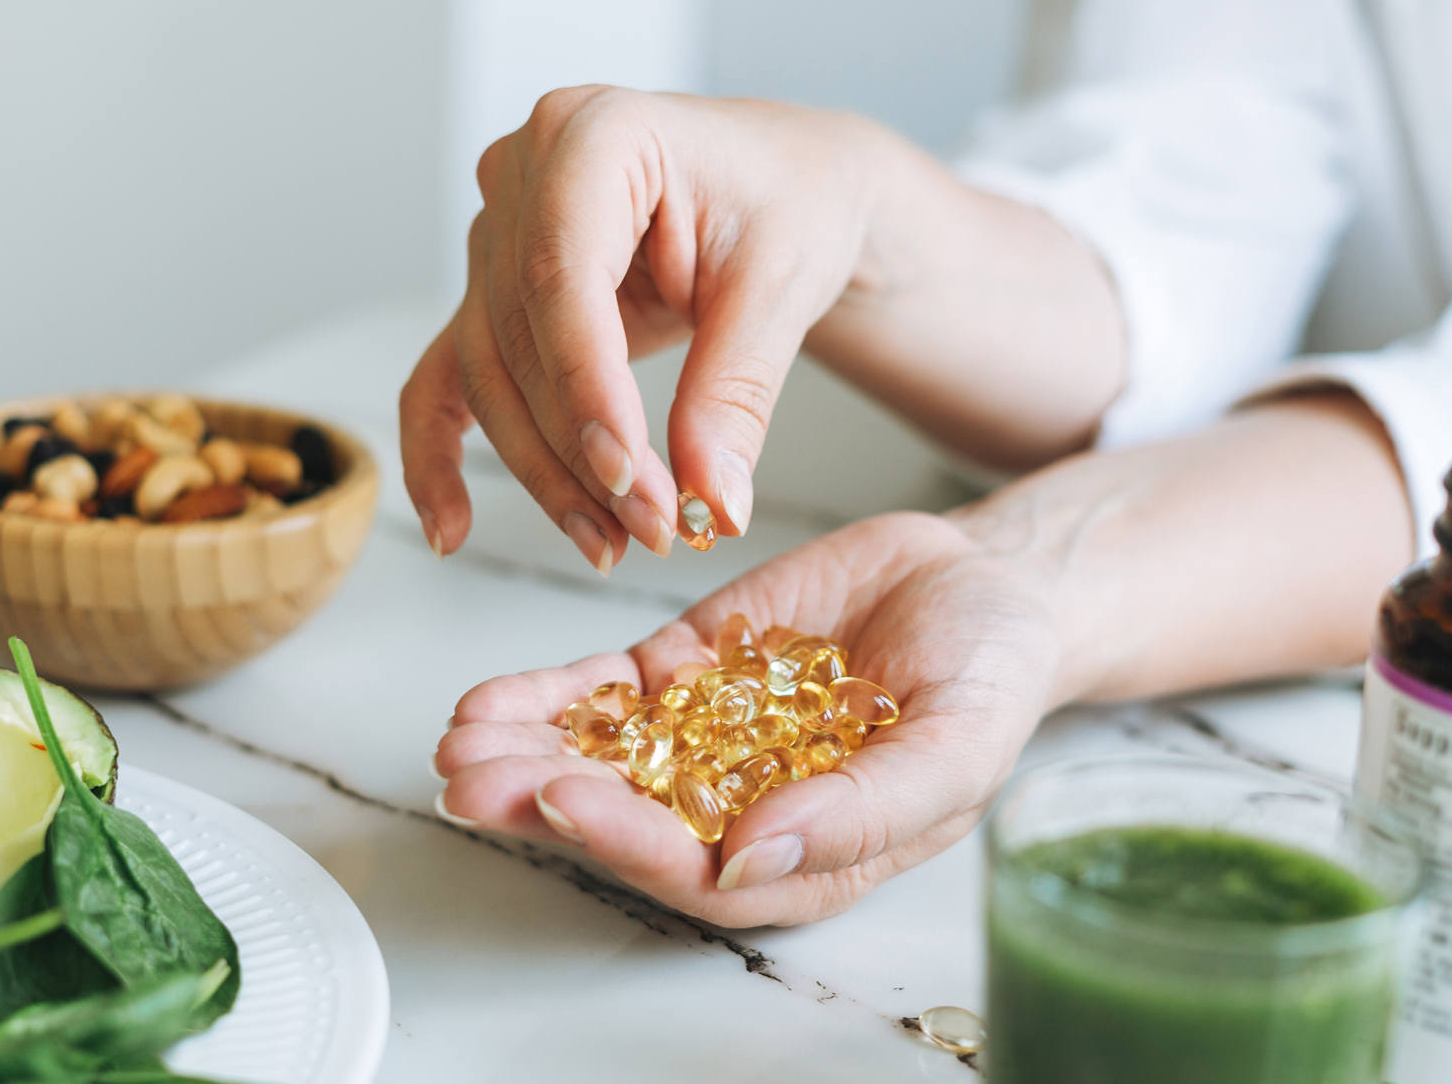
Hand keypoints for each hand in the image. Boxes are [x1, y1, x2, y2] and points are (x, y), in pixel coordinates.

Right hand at [399, 86, 880, 571]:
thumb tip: (712, 502)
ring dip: (545, 472)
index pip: (561, 275)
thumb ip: (735, 393)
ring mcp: (498, 233)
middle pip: (519, 338)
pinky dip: (440, 454)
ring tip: (612, 542)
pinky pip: (447, 377)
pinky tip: (454, 528)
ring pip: (490, 375)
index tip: (629, 477)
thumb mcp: (782, 288)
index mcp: (594, 133)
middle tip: (652, 529)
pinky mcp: (494, 293)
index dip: (586, 388)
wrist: (789, 190)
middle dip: (581, 450)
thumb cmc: (790, 203)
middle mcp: (523, 173)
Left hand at [432, 511, 1064, 927]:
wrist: (984, 583)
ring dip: (526, 751)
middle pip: (627, 818)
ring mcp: (708, 735)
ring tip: (460, 740)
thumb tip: (751, 861)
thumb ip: (862, 810)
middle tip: (471, 780)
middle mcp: (741, 805)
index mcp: (803, 852)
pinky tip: (491, 700)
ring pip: (602, 756)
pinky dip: (550, 695)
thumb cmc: (991, 677)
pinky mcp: (690, 670)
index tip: (563, 801)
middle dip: (542, 800)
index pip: (698, 870)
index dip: (627, 842)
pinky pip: (609, 690)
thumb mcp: (955, 747)